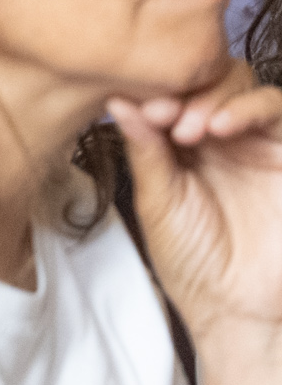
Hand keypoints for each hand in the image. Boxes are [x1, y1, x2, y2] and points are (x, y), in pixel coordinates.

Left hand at [110, 70, 281, 349]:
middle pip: (203, 76)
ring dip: (210, 95)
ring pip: (238, 83)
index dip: (152, 90)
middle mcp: (217, 136)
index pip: (168, 92)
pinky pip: (275, 108)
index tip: (135, 104)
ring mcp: (254, 141)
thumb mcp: (158, 201)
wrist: (238, 308)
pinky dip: (248, 107)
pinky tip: (219, 126)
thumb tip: (118, 101)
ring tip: (188, 128)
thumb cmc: (192, 259)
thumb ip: (145, 151)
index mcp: (178, 143)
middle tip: (162, 115)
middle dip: (181, 88)